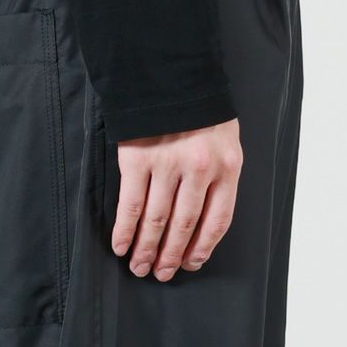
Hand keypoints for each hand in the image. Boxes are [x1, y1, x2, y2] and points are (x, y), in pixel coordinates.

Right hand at [111, 120, 242, 280]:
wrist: (169, 71)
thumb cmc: (198, 108)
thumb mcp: (224, 138)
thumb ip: (218, 174)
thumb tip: (203, 219)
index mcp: (226, 166)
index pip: (218, 219)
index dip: (203, 247)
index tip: (191, 264)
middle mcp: (199, 169)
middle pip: (185, 225)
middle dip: (171, 255)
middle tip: (160, 274)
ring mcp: (167, 165)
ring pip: (157, 220)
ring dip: (146, 249)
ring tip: (139, 267)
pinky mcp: (137, 159)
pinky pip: (130, 204)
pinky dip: (124, 230)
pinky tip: (120, 246)